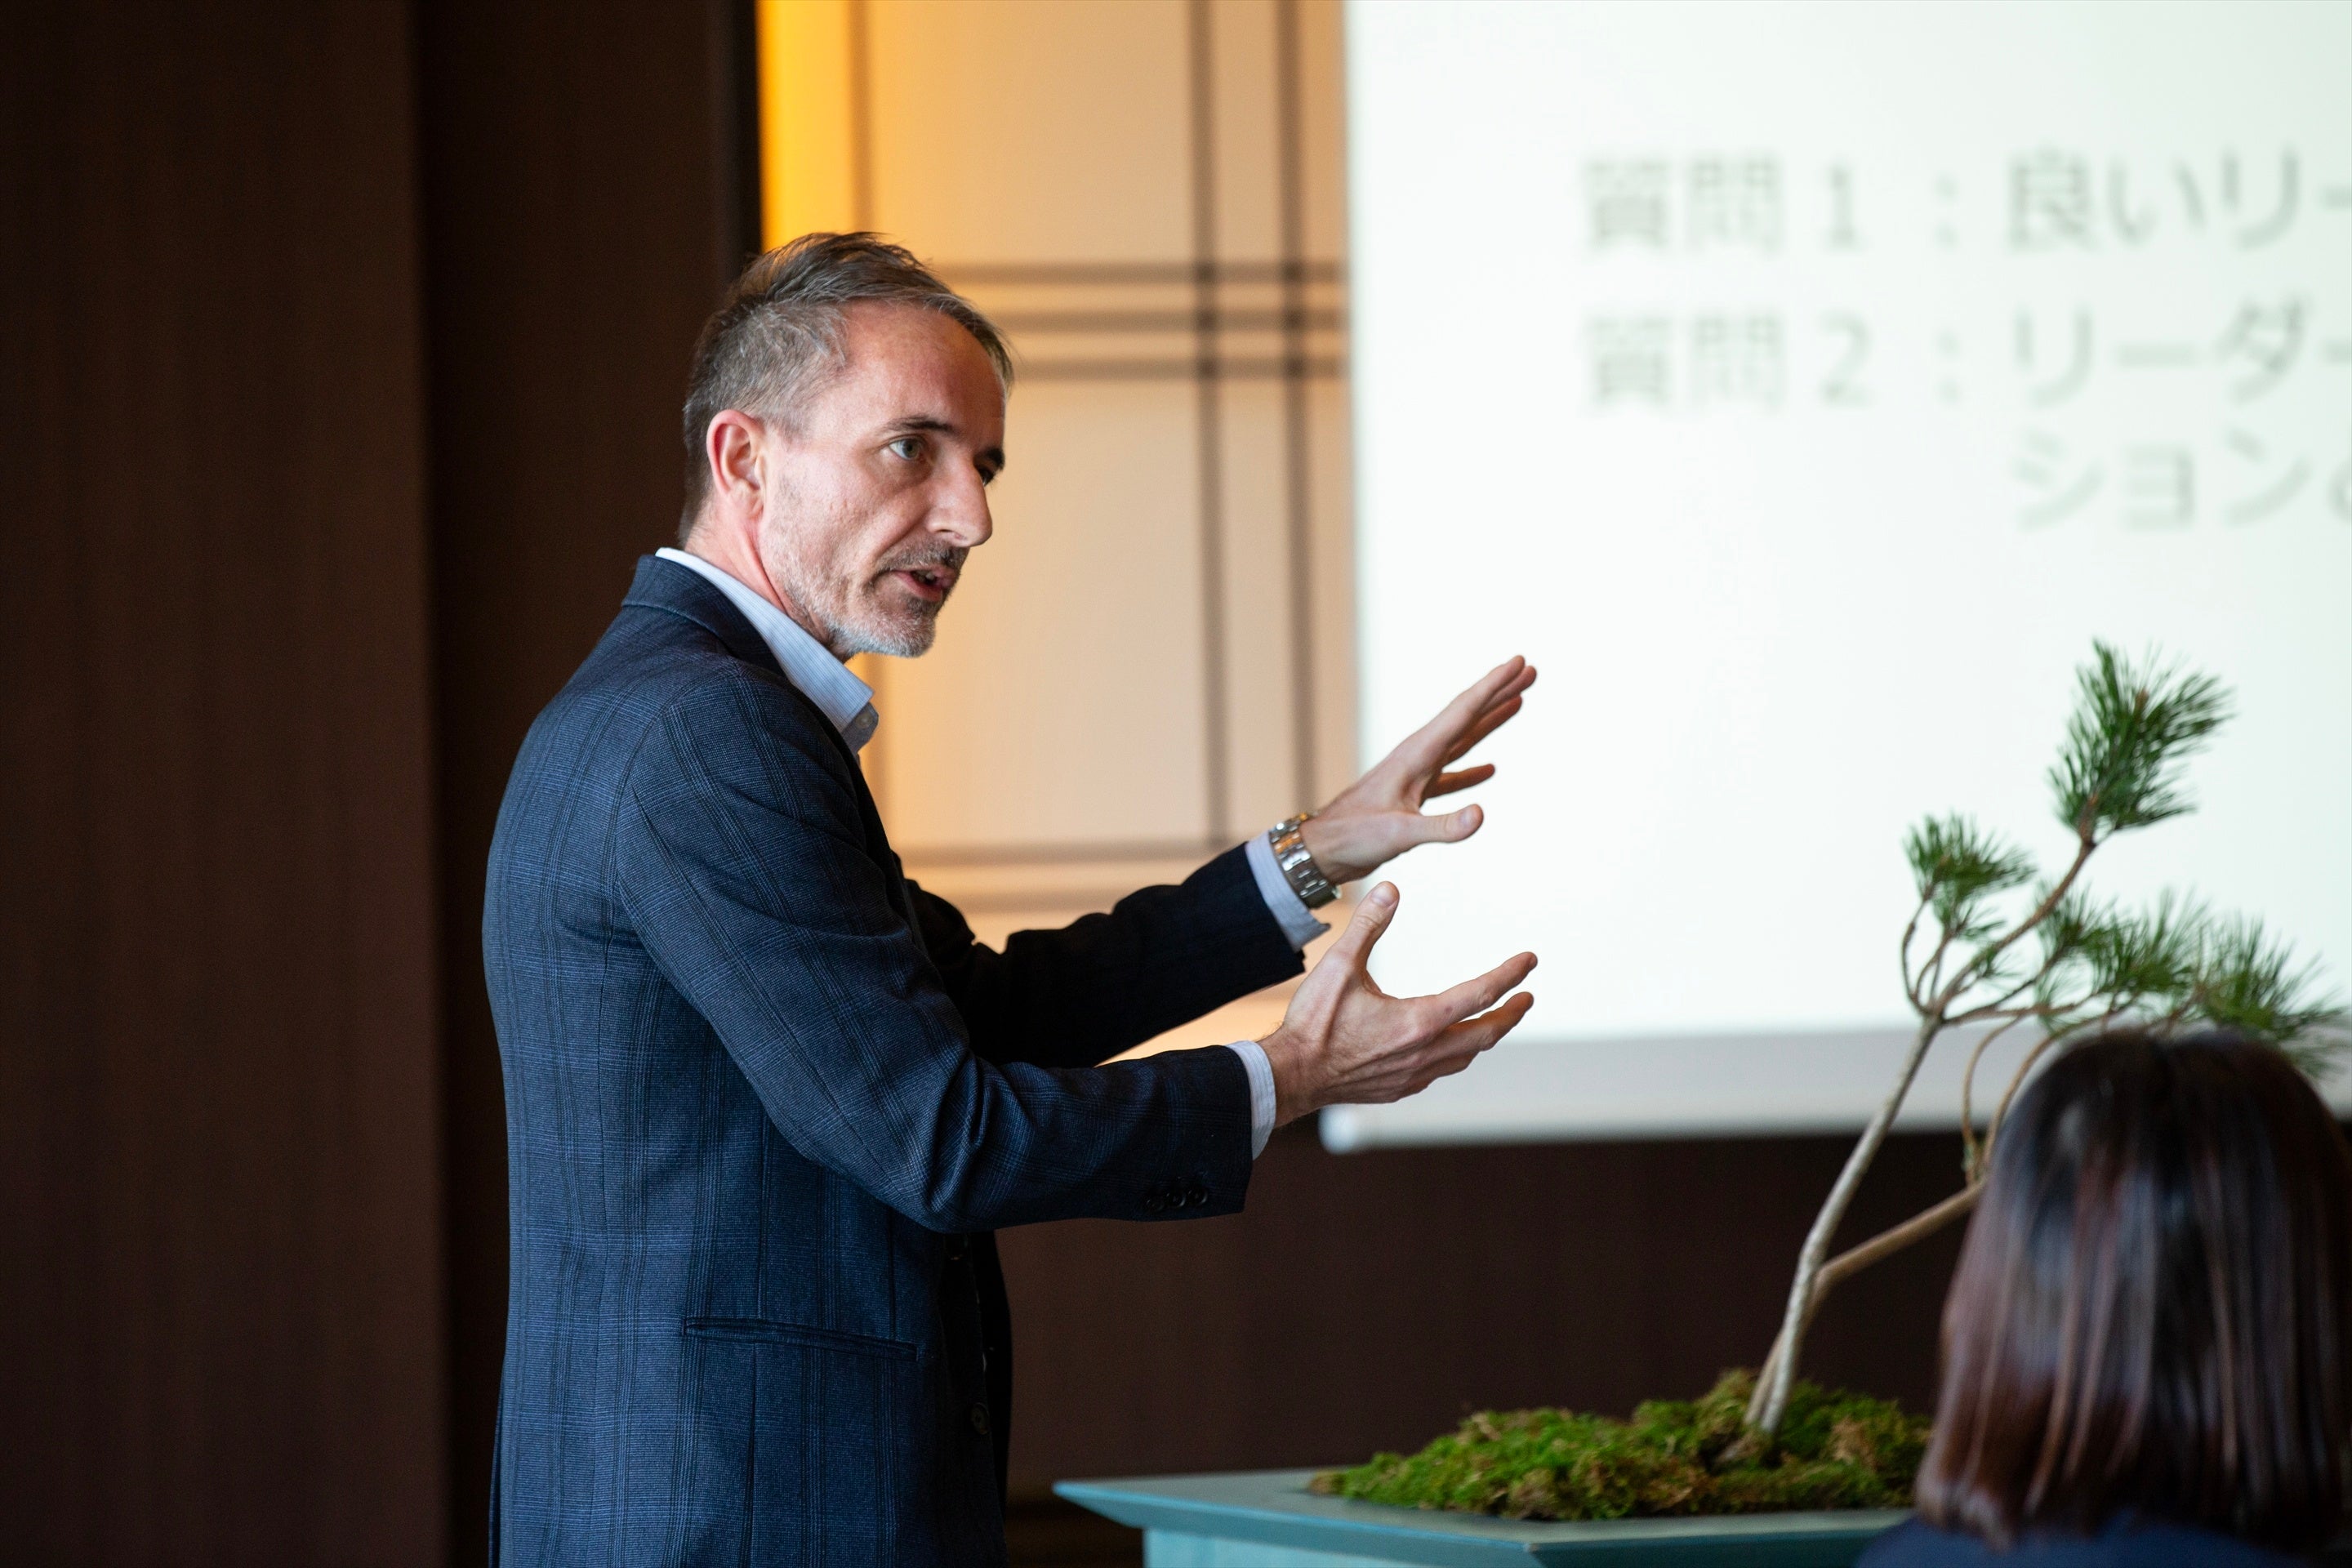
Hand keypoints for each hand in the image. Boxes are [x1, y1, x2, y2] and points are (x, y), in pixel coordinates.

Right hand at [1258, 883, 1535, 1125]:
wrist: (1290, 1075)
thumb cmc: (1313, 1022)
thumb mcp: (1338, 965)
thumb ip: (1368, 925)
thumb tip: (1390, 888)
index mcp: (1418, 1021)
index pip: (1479, 995)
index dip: (1509, 975)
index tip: (1530, 961)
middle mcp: (1424, 1052)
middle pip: (1485, 1033)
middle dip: (1511, 1014)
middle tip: (1528, 998)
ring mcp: (1414, 1075)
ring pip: (1466, 1055)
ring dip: (1486, 1036)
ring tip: (1495, 1020)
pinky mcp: (1400, 1089)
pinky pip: (1443, 1071)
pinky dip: (1458, 1054)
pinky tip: (1449, 1046)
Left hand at [1299, 656, 1535, 885]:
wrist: (1324, 849)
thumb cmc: (1354, 837)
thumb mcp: (1400, 833)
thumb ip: (1442, 826)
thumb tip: (1481, 815)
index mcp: (1417, 754)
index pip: (1463, 711)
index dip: (1494, 685)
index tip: (1519, 662)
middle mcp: (1419, 756)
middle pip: (1468, 716)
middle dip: (1499, 691)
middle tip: (1530, 670)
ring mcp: (1417, 774)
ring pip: (1463, 740)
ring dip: (1490, 721)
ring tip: (1518, 701)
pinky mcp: (1414, 796)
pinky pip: (1452, 775)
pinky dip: (1472, 769)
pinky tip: (1490, 767)